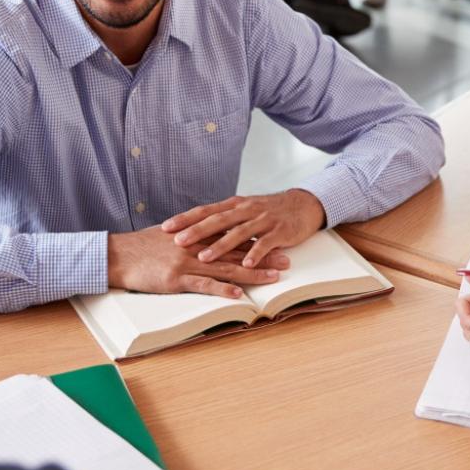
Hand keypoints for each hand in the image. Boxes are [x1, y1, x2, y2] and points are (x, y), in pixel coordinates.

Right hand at [107, 225, 290, 297]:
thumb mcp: (171, 236)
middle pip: (236, 251)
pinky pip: (203, 285)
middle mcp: (197, 246)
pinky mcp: (176, 279)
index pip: (233, 236)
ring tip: (273, 277)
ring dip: (251, 273)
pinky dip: (222, 290)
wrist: (118, 255)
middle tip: (286, 259)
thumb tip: (210, 239)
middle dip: (263, 256)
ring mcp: (187, 262)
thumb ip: (193, 236)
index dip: (256, 240)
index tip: (275, 242)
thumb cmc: (142, 246)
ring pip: (226, 268)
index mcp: (197, 235)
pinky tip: (239, 294)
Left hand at [162, 188, 325, 265]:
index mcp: (235, 204)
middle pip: (218, 220)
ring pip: (239, 233)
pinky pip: (266, 243)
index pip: (206, 210)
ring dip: (221, 246)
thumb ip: (224, 218)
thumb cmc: (270, 210)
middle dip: (197, 231)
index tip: (166, 226)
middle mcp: (247, 210)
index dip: (186, 218)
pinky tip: (246, 265)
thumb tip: (195, 228)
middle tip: (178, 241)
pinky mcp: (280, 231)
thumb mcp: (245, 209)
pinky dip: (255, 253)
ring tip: (205, 258)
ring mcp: (264, 220)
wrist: (304, 205)